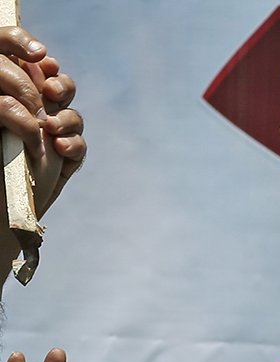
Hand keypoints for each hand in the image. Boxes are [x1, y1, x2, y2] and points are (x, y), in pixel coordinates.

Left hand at [0, 30, 85, 221]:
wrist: (0, 206)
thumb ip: (8, 105)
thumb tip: (37, 89)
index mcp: (6, 90)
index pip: (16, 52)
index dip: (25, 45)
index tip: (36, 56)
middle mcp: (28, 105)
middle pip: (53, 78)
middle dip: (58, 83)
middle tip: (51, 91)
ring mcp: (50, 131)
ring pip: (70, 111)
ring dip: (66, 117)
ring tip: (51, 129)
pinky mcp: (66, 157)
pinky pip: (79, 144)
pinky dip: (73, 144)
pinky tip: (59, 149)